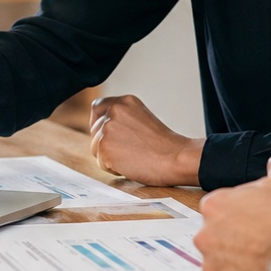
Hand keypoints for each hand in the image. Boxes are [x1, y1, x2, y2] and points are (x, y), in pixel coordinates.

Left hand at [88, 94, 202, 186]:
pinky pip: (100, 162)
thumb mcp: (142, 119)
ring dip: (109, 157)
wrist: (175, 157)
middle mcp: (114, 111)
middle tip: (126, 152)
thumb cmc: (164, 145)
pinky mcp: (105, 147)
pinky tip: (130, 165)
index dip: (98, 122)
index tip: (104, 133)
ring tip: (131, 158)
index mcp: (125, 102)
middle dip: (104, 143)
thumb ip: (122, 119)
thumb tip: (102, 130)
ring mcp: (108, 128)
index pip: (97, 107)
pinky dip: (112, 168)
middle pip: (94, 130)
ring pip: (96, 147)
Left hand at [195, 178, 270, 270]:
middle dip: (229, 239)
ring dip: (233, 262)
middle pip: (213, 237)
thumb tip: (246, 196)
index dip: (233, 216)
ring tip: (258, 261)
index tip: (245, 223)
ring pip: (218, 262)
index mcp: (213, 206)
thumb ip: (247, 191)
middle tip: (253, 243)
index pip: (214, 210)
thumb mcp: (270, 185)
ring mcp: (213, 265)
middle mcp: (206, 236)